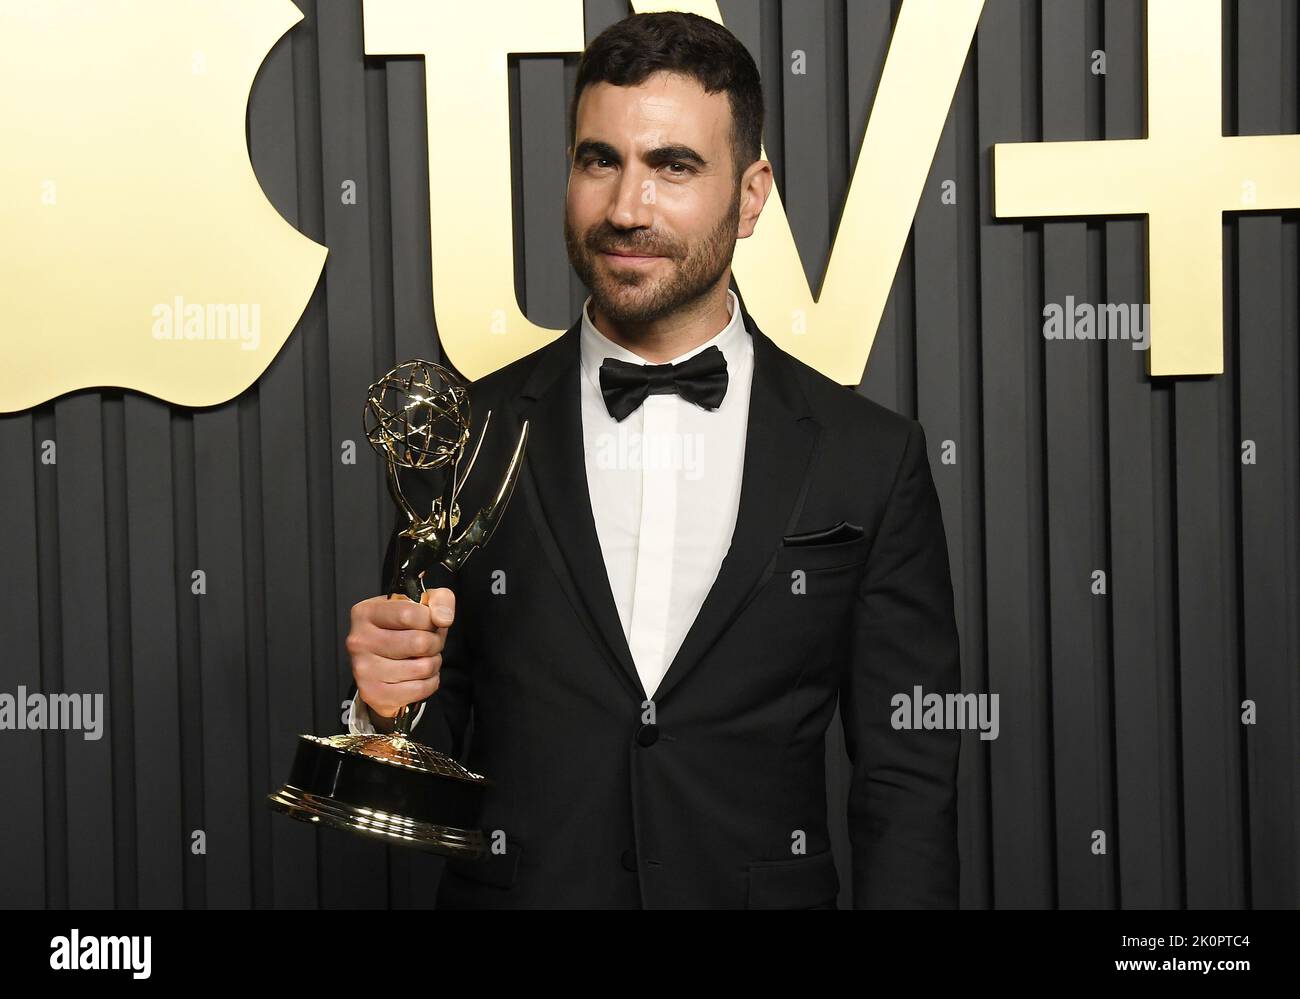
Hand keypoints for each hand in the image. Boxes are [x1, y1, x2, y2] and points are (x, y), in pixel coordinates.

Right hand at [346, 587, 454, 722]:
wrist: (383, 664)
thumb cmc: (402, 630)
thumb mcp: (421, 605)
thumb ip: (439, 600)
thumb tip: (443, 618)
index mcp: (366, 612)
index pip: (409, 613)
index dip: (430, 620)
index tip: (430, 623)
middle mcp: (359, 640)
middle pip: (418, 642)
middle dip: (435, 644)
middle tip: (430, 644)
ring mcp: (363, 669)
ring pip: (422, 667)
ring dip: (433, 664)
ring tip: (423, 659)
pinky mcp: (373, 693)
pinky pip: (419, 689)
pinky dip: (430, 683)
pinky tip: (420, 676)